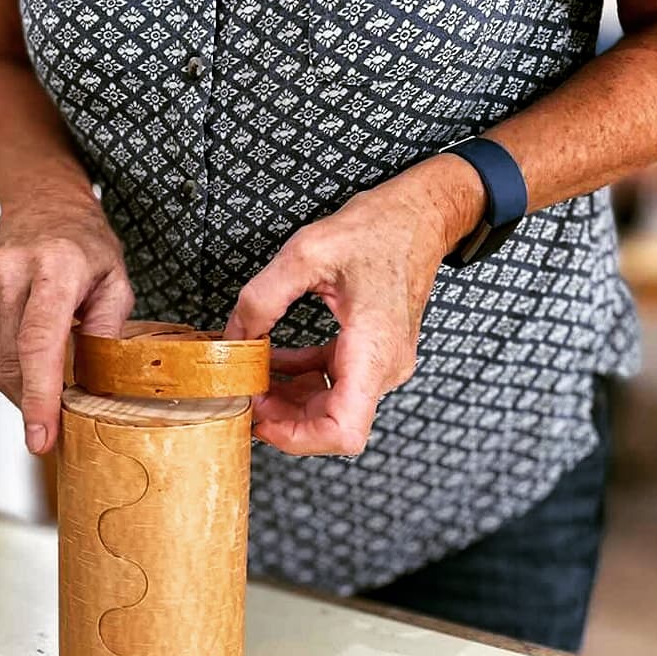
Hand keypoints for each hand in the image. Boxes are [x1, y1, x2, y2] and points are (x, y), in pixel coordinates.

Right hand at [0, 194, 133, 453]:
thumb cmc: (84, 249)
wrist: (42, 207)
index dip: (39, 396)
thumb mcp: (117, 284)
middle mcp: (9, 271)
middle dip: (32, 399)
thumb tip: (92, 384)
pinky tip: (22, 333)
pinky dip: (4, 356)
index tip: (40, 437)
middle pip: (13, 362)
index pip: (39, 344)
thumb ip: (107, 332)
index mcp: (55, 269)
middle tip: (54, 416)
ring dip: (19, 378)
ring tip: (45, 361)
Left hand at [223, 155, 485, 455]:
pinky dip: (301, 379)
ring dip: (288, 400)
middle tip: (244, 392)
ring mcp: (383, 364)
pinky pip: (334, 384)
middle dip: (282, 418)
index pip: (344, 433)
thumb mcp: (307, 253)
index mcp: (373, 351)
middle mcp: (384, 368)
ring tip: (252, 375)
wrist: (421, 216)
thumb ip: (262, 298)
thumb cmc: (380, 230)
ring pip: (330, 408)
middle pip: (330, 426)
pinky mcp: (375, 355)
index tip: (262, 418)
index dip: (298, 439)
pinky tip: (274, 361)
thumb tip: (234, 337)